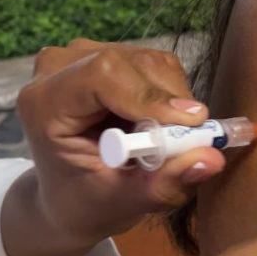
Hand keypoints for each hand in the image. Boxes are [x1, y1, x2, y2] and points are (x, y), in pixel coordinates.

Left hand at [13, 38, 224, 244]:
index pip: (102, 75)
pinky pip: (154, 63)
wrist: (67, 194)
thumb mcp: (123, 203)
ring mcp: (79, 54)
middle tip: (188, 143)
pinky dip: (169, 94)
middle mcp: (56, 68)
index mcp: (44, 104)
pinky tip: (153, 123)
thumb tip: (212, 159)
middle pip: (133, 64)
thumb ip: (164, 183)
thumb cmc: (86, 202)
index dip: (149, 95)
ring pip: (150, 61)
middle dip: (170, 103)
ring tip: (161, 140)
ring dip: (173, 100)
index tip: (189, 126)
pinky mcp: (104, 52)